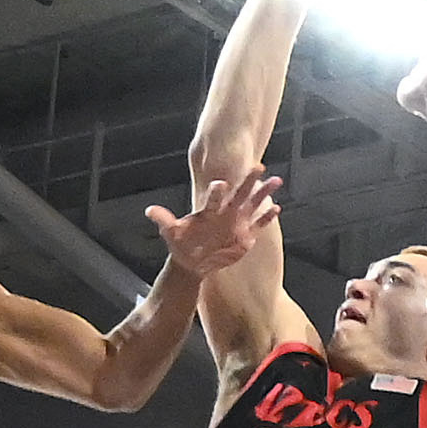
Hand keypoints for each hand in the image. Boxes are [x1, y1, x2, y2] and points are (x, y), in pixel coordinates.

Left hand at [145, 172, 280, 277]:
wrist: (192, 261)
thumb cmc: (181, 244)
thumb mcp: (171, 233)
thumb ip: (164, 220)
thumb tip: (149, 211)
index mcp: (210, 210)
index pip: (215, 197)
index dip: (217, 191)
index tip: (221, 183)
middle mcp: (225, 213)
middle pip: (239, 193)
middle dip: (248, 181)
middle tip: (257, 166)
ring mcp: (237, 223)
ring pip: (253, 205)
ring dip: (264, 193)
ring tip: (276, 180)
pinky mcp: (245, 237)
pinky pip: (259, 225)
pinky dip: (267, 217)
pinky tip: (277, 208)